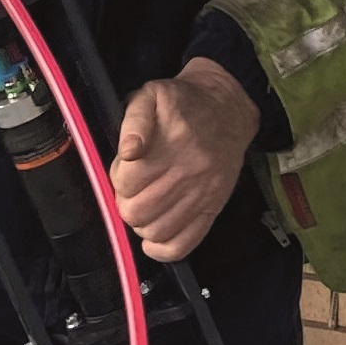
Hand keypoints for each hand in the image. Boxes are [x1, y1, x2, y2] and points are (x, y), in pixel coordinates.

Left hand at [110, 58, 262, 261]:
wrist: (227, 110)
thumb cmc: (183, 104)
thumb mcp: (151, 96)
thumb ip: (133, 121)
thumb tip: (128, 152)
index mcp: (170, 144)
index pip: (126, 182)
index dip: (118, 177)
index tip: (126, 169)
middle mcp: (188, 173)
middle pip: (137, 212)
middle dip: (126, 202)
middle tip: (133, 190)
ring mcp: (202, 195)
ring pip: (156, 232)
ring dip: (141, 224)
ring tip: (145, 205)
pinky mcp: (212, 209)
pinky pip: (182, 245)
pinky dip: (162, 249)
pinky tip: (153, 236)